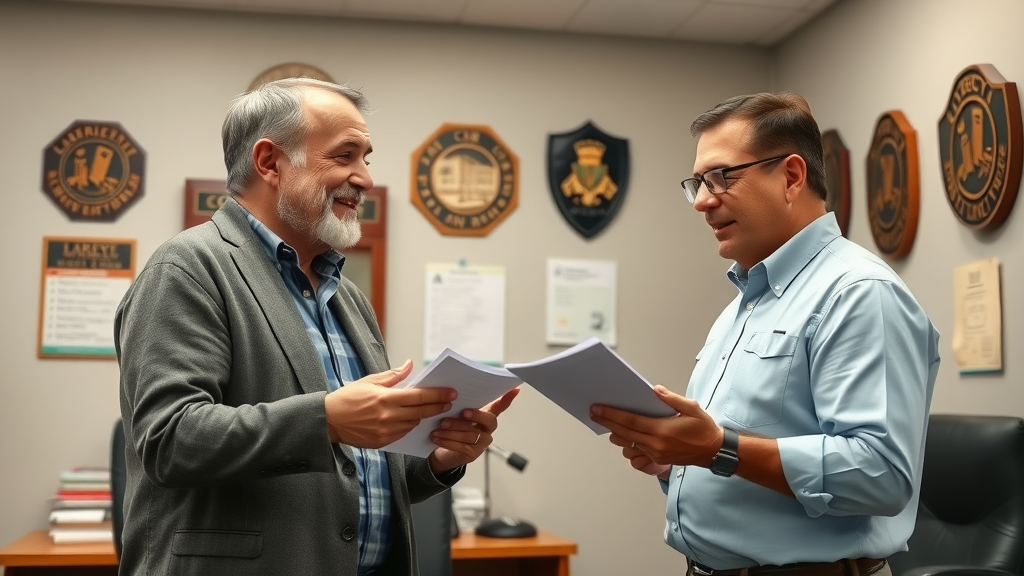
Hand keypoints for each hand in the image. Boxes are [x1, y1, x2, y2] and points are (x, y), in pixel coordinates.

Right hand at [324, 360, 456, 447]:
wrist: (328, 421)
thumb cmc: (347, 398)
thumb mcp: (368, 381)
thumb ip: (393, 376)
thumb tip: (410, 365)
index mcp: (385, 398)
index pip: (419, 396)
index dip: (438, 394)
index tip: (450, 392)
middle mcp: (388, 416)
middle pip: (422, 411)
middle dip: (438, 406)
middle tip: (449, 402)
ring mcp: (386, 431)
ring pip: (414, 423)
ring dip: (422, 416)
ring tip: (430, 410)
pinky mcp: (383, 442)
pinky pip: (403, 433)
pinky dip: (409, 425)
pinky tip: (410, 419)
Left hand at [428, 387, 520, 474]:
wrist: (440, 450)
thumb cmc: (449, 428)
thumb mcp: (454, 413)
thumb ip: (459, 403)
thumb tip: (452, 391)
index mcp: (485, 415)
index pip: (500, 406)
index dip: (508, 399)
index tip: (515, 389)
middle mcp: (487, 429)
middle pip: (488, 420)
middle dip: (475, 415)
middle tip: (462, 412)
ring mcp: (482, 443)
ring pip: (472, 434)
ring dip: (454, 430)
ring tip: (439, 427)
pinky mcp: (473, 454)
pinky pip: (462, 446)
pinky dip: (448, 441)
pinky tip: (437, 437)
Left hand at [590, 385, 721, 468]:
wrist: (713, 451)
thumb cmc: (703, 429)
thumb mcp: (691, 409)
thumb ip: (672, 399)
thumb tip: (655, 390)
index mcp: (662, 430)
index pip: (630, 421)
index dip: (612, 415)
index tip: (598, 408)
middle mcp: (656, 444)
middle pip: (624, 433)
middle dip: (607, 423)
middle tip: (593, 413)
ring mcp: (655, 453)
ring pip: (628, 443)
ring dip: (615, 434)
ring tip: (605, 423)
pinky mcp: (657, 458)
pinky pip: (636, 450)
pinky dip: (627, 442)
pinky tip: (622, 434)